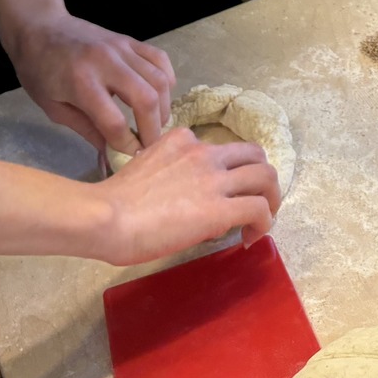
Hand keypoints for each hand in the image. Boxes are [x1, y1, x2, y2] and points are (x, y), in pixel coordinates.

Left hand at [3, 6, 175, 159]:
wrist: (39, 28)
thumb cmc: (38, 70)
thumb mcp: (53, 107)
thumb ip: (86, 129)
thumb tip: (110, 153)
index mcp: (81, 83)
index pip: (114, 121)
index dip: (126, 144)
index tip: (129, 156)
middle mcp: (106, 63)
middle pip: (146, 99)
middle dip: (153, 130)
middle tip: (149, 145)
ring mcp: (122, 48)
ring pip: (159, 80)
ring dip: (163, 108)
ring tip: (155, 123)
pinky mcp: (129, 40)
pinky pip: (160, 59)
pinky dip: (166, 80)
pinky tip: (159, 95)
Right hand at [93, 124, 281, 262]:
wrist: (106, 217)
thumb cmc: (113, 201)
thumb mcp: (146, 167)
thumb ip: (170, 170)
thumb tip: (187, 196)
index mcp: (182, 139)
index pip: (219, 148)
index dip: (226, 171)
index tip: (218, 195)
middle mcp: (203, 152)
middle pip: (254, 153)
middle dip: (261, 177)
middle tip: (258, 200)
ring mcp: (214, 179)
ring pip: (265, 176)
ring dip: (271, 198)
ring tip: (264, 219)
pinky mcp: (219, 209)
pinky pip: (259, 209)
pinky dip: (264, 223)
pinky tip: (251, 237)